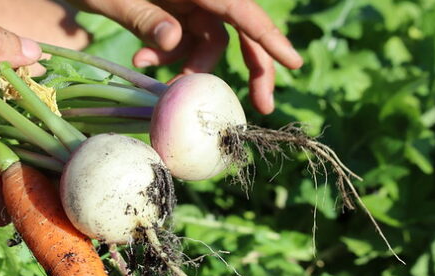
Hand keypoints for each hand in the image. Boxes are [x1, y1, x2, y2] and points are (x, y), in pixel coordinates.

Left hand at [70, 0, 302, 113]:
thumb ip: (144, 16)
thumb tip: (174, 41)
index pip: (241, 11)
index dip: (269, 38)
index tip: (294, 64)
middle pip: (240, 29)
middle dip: (252, 67)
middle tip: (261, 106)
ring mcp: (186, 2)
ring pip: (207, 43)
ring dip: (186, 67)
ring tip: (152, 76)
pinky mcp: (172, 12)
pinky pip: (183, 42)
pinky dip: (167, 56)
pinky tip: (140, 61)